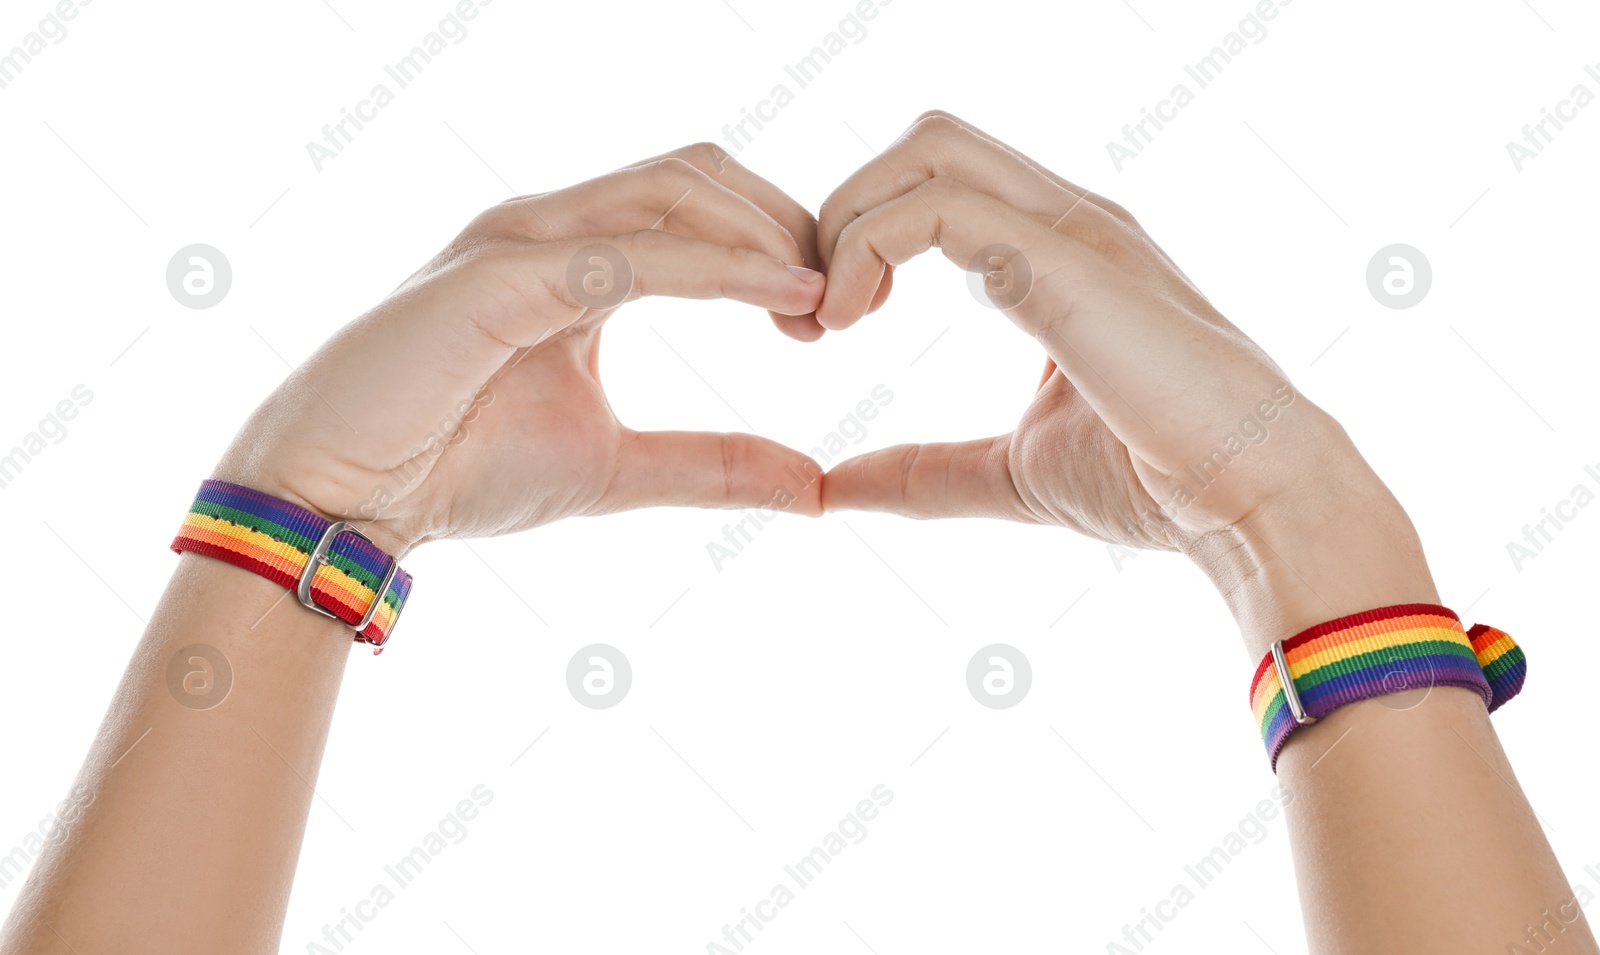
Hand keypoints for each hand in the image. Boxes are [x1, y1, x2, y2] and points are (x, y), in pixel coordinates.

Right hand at [214, 145, 828, 556]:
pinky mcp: (500, 272)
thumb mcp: (618, 466)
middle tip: (845, 304)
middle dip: (787, 222)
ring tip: (822, 300)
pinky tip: (781, 296)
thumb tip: (815, 482)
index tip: (835, 318)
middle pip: (700, 173)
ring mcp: (522, 238)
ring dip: (763, 233)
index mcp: (576, 256)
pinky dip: (716, 266)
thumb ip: (714, 464)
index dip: (780, 243)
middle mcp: (551, 227)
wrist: (342, 502)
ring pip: (673, 188)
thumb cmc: (457, 468)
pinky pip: (630, 250)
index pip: (700, 203)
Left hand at [814, 112, 1435, 654]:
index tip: (829, 322)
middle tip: (817, 313)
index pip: (940, 181)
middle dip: (844, 209)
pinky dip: (866, 248)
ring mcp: (1071, 228)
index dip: (863, 230)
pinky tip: (854, 321)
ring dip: (846, 223)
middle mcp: (1065, 219)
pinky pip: (937, 208)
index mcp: (1057, 251)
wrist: (1253, 502)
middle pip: (924, 142)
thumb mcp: (1010, 471)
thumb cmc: (1156, 481)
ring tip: (831, 320)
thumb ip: (923, 470)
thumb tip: (830, 487)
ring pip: (923, 151)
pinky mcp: (1066, 260)